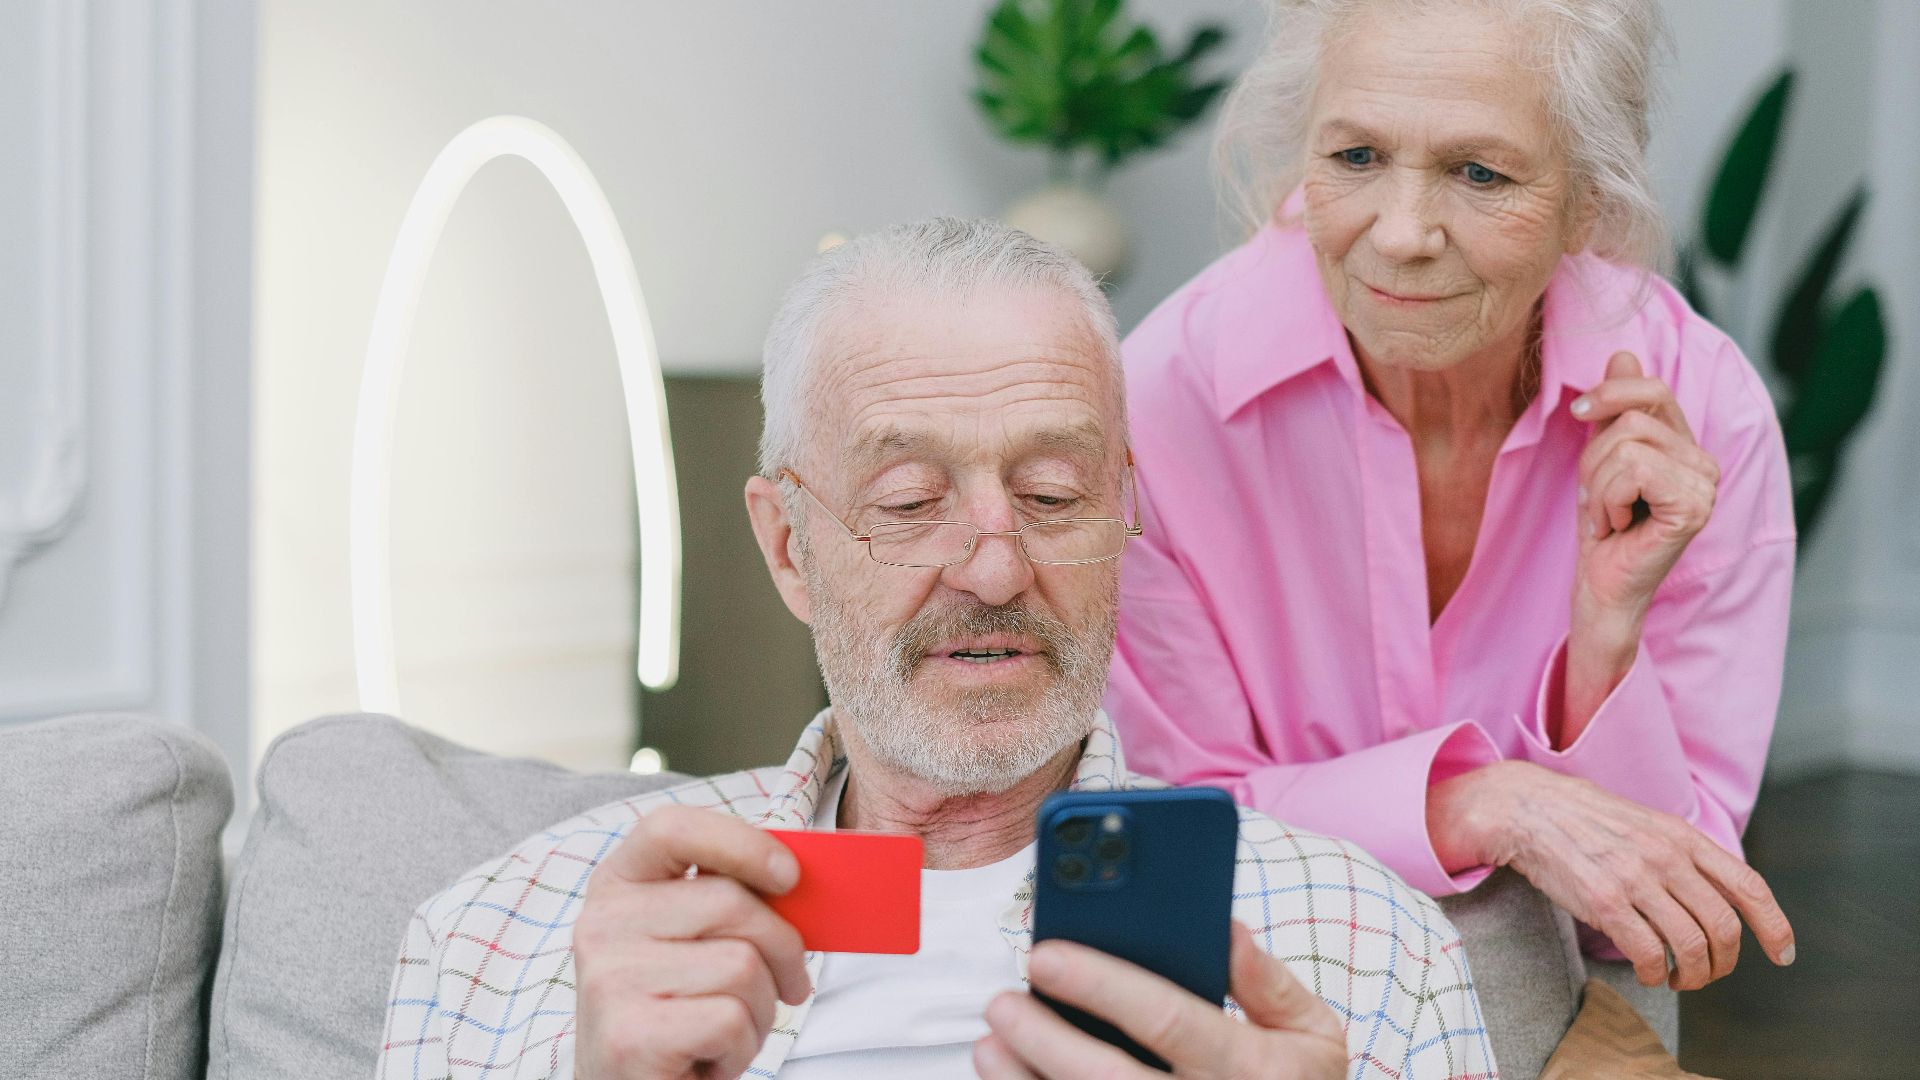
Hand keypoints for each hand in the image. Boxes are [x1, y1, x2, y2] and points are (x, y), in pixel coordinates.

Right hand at [573, 805, 811, 1079]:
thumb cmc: (677, 1013)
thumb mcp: (695, 943)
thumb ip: (730, 901)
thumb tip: (799, 879)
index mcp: (618, 885)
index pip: (671, 828)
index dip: (740, 842)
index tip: (789, 876)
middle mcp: (602, 924)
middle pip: (733, 903)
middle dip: (782, 951)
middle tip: (786, 986)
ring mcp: (609, 979)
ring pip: (743, 965)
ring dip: (760, 1010)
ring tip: (726, 1030)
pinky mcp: (630, 1035)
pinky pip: (731, 1019)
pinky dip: (741, 1048)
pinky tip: (708, 1058)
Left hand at [973, 921, 1345, 1078]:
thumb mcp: (1312, 1033)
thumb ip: (1269, 983)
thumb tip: (1227, 929)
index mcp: (1254, 1067)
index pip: (1168, 1018)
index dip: (1102, 985)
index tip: (1044, 953)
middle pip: (1110, 1078)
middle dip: (1046, 1037)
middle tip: (1002, 1001)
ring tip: (991, 1043)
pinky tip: (1012, 1078)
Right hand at [1430, 761, 1795, 989]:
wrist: (1527, 808)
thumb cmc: (1584, 819)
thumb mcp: (1646, 823)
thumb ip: (1683, 854)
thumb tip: (1717, 895)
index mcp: (1682, 836)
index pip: (1748, 886)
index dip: (1774, 926)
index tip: (1783, 953)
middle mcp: (1666, 856)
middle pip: (1723, 927)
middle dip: (1724, 962)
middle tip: (1709, 972)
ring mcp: (1635, 879)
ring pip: (1690, 946)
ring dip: (1691, 975)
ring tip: (1678, 978)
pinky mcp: (1603, 902)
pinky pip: (1647, 953)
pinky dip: (1654, 973)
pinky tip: (1647, 972)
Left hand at [1565, 351, 1719, 736]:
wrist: (1602, 586)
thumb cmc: (1603, 529)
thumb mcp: (1601, 459)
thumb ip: (1615, 409)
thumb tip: (1623, 354)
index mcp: (1686, 447)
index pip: (1653, 390)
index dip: (1611, 393)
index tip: (1578, 413)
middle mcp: (1705, 462)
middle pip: (1632, 418)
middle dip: (1595, 459)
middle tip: (1599, 498)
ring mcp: (1705, 485)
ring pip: (1628, 443)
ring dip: (1598, 484)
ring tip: (1609, 515)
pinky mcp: (1694, 505)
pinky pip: (1633, 470)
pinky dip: (1608, 499)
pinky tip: (1618, 526)